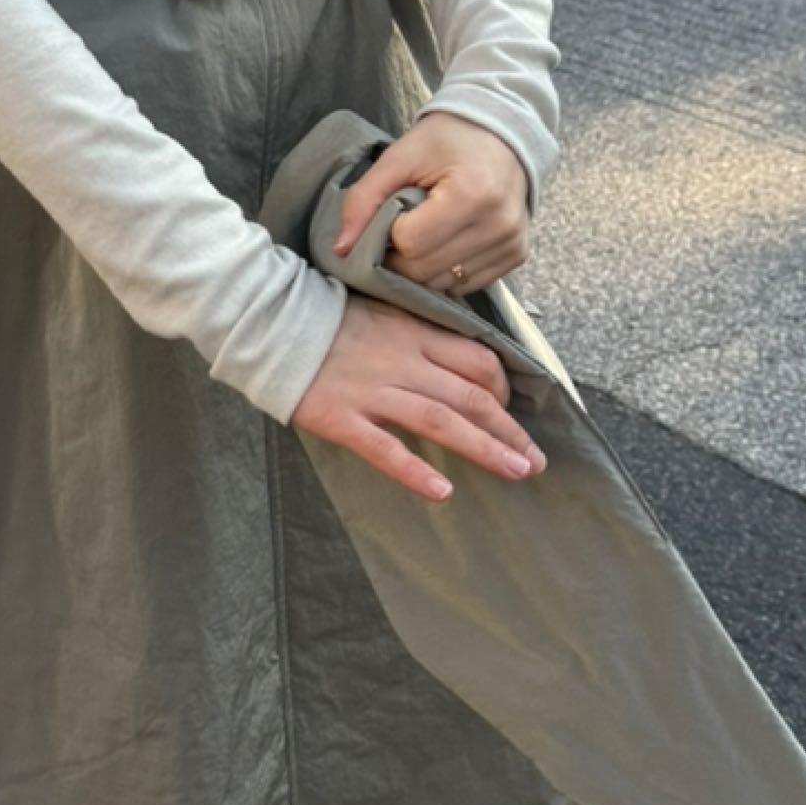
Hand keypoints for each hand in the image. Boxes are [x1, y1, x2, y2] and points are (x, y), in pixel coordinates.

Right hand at [291, 295, 546, 502]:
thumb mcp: (386, 312)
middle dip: (508, 430)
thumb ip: (421, 336)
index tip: (510, 414)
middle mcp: (402, 362)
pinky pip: (384, 449)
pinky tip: (443, 492)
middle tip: (535, 461)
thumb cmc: (329, 319)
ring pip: (440, 421)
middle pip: (470, 396)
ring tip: (515, 473)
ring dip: (483, 449)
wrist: (270, 320)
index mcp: (415, 334)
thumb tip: (461, 362)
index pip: (478, 361)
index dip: (503, 391)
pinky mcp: (341, 418)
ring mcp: (372, 392)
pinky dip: (415, 471)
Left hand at [331, 109, 530, 297]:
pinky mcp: (517, 255)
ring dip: (422, 267)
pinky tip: (446, 242)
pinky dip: (446, 271)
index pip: (410, 243)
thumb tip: (341, 250)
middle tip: (401, 227)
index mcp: (471, 194)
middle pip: (425, 270)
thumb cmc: (447, 140)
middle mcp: (499, 224)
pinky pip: (466, 285)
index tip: (392, 213)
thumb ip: (364, 199)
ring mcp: (511, 244)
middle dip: (401, 256)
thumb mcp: (399, 157)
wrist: (501, 132)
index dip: (390, 233)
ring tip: (426, 231)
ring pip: (443, 285)